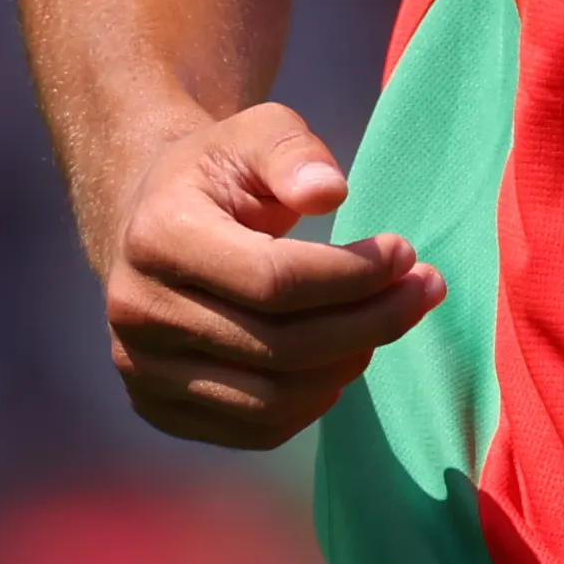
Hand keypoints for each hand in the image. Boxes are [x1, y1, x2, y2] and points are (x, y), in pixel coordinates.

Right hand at [95, 101, 443, 449]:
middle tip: (424, 290)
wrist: (148, 222)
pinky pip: (255, 429)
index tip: (405, 253)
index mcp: (157, 237)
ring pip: (271, 400)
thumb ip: (293, 150)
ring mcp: (143, 371)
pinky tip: (344, 359)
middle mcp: (138, 313)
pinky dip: (313, 403)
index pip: (272, 279)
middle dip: (370, 322)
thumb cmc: (217, 173)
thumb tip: (329, 191)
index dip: (351, 275)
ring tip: (387, 322)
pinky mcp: (159, 410)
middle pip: (279, 346)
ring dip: (348, 366)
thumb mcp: (253, 133)